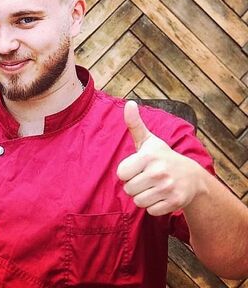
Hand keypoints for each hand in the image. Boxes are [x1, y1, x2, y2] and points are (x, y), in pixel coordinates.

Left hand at [116, 101, 204, 215]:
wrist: (192, 177)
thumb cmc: (163, 157)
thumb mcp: (148, 141)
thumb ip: (135, 124)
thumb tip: (128, 103)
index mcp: (148, 156)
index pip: (121, 173)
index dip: (127, 172)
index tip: (137, 167)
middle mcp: (159, 172)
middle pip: (128, 189)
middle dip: (134, 185)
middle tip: (146, 178)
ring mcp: (168, 188)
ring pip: (138, 202)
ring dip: (143, 197)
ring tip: (153, 187)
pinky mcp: (175, 203)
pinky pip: (151, 211)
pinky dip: (154, 206)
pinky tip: (161, 196)